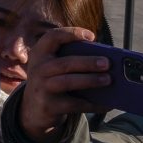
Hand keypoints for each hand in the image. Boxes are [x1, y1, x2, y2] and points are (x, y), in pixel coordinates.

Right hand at [16, 26, 111, 142]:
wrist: (34, 108)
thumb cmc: (52, 80)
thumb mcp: (54, 66)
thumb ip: (72, 59)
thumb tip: (105, 61)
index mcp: (40, 53)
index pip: (52, 37)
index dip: (71, 34)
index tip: (92, 36)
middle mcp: (38, 69)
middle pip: (65, 63)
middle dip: (87, 62)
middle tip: (107, 63)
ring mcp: (41, 88)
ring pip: (68, 82)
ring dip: (90, 80)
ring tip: (108, 79)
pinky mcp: (49, 106)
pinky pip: (75, 104)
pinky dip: (93, 104)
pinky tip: (107, 104)